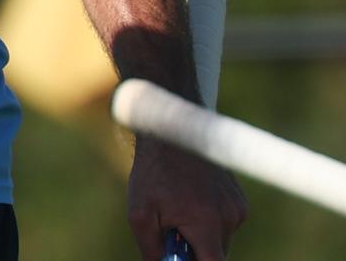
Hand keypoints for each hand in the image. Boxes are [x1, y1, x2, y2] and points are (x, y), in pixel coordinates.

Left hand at [127, 136, 246, 260]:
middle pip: (215, 253)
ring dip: (201, 234)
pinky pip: (224, 222)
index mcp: (207, 224)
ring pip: (220, 238)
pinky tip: (189, 198)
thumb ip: (152, 249)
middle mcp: (229, 217)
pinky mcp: (239, 199)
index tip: (183, 257)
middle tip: (170, 232)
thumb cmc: (152, 173)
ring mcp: (238, 207)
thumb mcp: (141, 214)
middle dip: (194, 249)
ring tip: (176, 207)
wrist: (172, 131)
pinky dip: (208, 220)